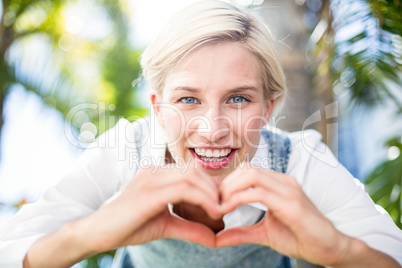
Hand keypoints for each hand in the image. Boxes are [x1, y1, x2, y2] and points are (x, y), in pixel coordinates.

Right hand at [78, 164, 221, 252]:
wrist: (96, 233)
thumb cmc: (128, 227)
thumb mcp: (165, 226)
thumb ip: (189, 228)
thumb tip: (214, 238)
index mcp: (157, 174)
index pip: (192, 172)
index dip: (210, 186)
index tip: (221, 205)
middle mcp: (154, 171)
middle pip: (195, 171)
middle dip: (213, 188)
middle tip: (223, 209)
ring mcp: (150, 179)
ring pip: (191, 176)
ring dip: (211, 194)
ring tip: (219, 212)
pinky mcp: (148, 193)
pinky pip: (183, 190)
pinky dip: (203, 200)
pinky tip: (212, 213)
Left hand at [216, 165, 349, 265]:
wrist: (331, 249)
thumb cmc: (300, 238)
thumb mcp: (264, 234)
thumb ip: (241, 233)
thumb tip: (216, 238)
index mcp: (278, 184)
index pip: (247, 170)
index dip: (227, 182)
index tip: (215, 200)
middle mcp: (284, 181)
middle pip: (246, 168)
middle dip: (225, 184)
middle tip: (215, 203)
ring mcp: (289, 190)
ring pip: (251, 175)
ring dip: (230, 189)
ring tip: (220, 207)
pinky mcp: (292, 204)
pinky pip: (260, 193)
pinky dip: (239, 199)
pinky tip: (229, 210)